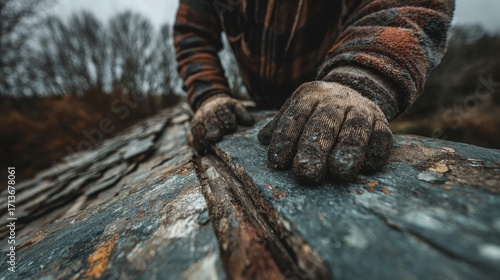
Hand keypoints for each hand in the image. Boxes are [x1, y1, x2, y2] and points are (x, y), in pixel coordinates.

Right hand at [191, 94, 254, 151]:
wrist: (209, 101)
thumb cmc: (226, 108)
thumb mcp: (236, 106)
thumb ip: (243, 113)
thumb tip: (251, 122)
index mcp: (220, 106)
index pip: (224, 116)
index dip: (228, 123)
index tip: (231, 129)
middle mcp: (208, 112)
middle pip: (210, 122)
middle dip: (212, 130)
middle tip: (214, 138)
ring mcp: (199, 118)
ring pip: (199, 129)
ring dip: (203, 138)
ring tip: (208, 147)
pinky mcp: (193, 126)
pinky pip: (193, 135)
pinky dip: (196, 143)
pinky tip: (201, 151)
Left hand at [258, 81, 391, 182]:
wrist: (356, 90)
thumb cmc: (318, 111)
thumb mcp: (298, 108)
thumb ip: (280, 125)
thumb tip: (262, 139)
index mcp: (311, 95)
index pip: (296, 115)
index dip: (286, 138)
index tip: (277, 162)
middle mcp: (336, 99)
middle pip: (324, 123)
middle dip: (315, 149)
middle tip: (306, 173)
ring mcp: (361, 109)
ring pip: (355, 128)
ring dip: (348, 150)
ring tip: (339, 172)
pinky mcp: (383, 122)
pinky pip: (382, 135)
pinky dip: (375, 150)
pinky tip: (368, 166)